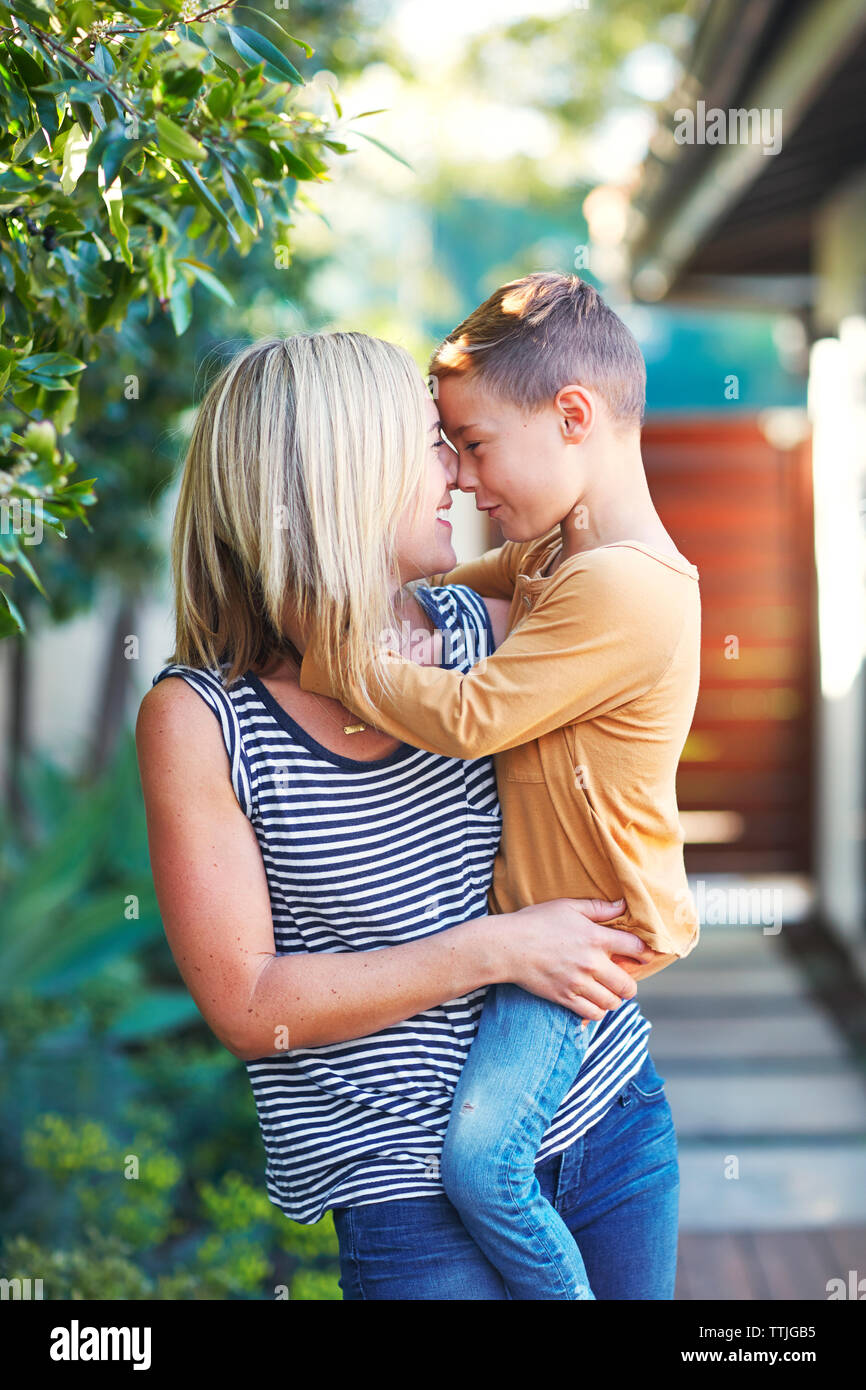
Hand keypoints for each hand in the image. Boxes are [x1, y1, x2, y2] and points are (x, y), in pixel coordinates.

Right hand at [501, 897, 654, 1019]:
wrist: (507, 947)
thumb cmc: (536, 922)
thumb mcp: (568, 907)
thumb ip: (598, 908)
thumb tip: (623, 904)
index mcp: (596, 937)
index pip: (635, 948)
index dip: (645, 953)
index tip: (643, 956)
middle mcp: (592, 963)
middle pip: (628, 985)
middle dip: (629, 984)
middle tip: (623, 981)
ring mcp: (579, 983)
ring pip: (612, 1002)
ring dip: (613, 999)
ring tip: (606, 992)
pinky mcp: (565, 998)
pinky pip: (593, 1013)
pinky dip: (597, 1010)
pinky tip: (592, 1001)